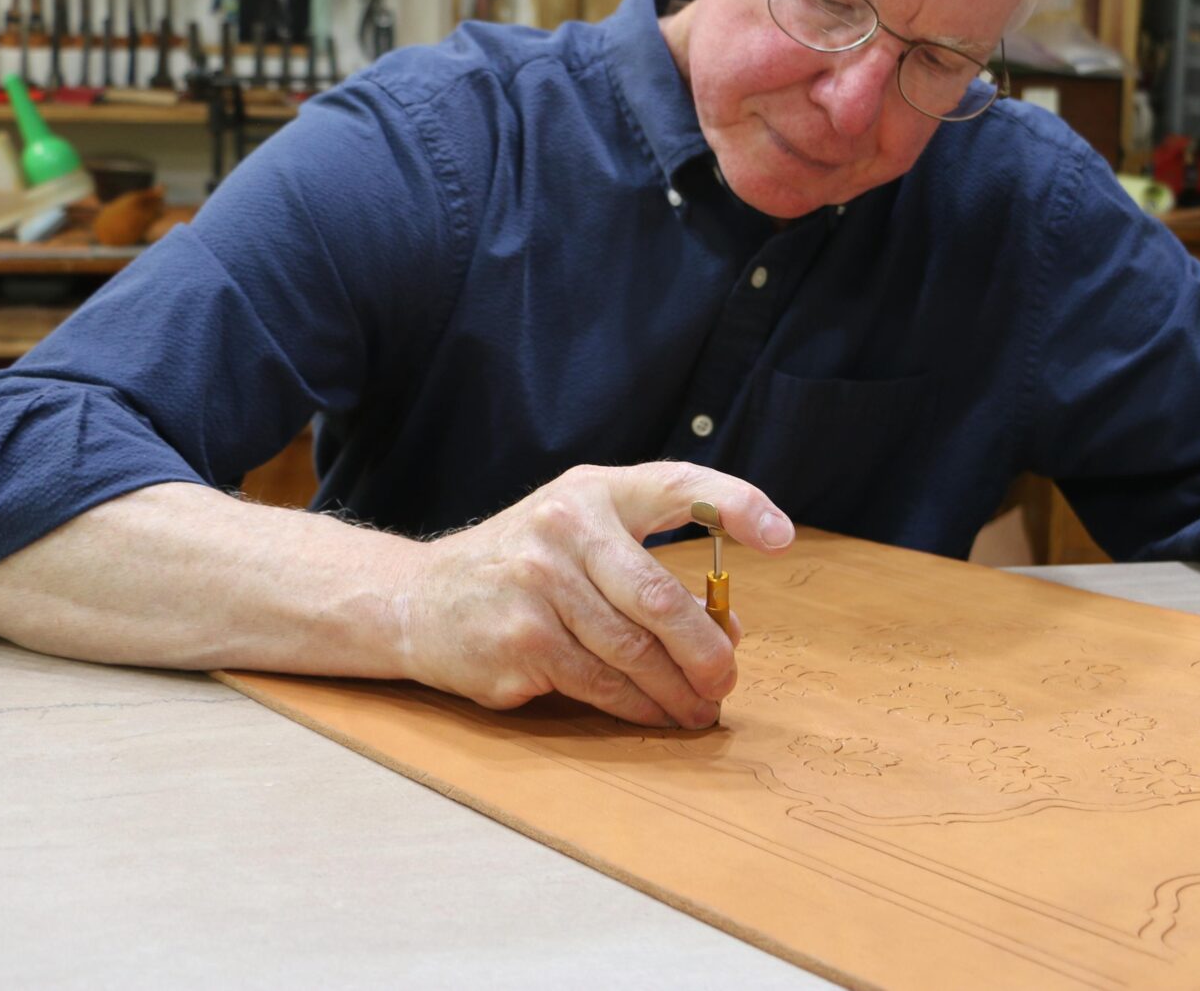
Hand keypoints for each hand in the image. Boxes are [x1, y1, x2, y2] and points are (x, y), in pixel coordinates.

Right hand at [394, 462, 791, 729]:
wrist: (418, 599)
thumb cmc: (522, 566)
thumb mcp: (581, 536)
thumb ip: (649, 566)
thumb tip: (727, 628)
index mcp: (595, 492)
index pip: (679, 485)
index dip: (736, 506)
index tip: (781, 535)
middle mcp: (565, 529)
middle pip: (661, 599)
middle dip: (707, 650)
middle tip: (727, 679)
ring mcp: (539, 585)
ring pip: (634, 653)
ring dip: (676, 691)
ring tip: (698, 709)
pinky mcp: (522, 641)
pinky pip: (600, 685)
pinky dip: (637, 707)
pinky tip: (653, 715)